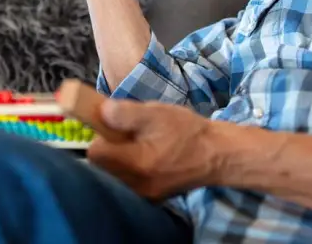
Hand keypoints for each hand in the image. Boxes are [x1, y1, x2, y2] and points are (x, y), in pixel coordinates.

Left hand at [86, 98, 216, 200]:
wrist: (216, 155)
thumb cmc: (186, 131)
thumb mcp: (157, 114)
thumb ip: (126, 113)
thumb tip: (101, 112)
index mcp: (137, 162)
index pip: (95, 154)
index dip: (99, 136)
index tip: (111, 126)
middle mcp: (136, 184)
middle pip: (101, 167)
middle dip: (107, 149)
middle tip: (125, 135)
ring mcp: (143, 195)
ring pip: (112, 176)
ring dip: (117, 160)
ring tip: (137, 146)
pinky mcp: (150, 198)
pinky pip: (126, 183)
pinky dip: (128, 170)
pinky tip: (144, 158)